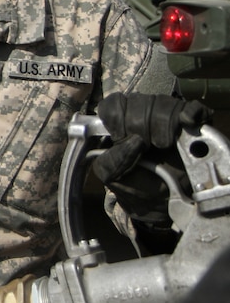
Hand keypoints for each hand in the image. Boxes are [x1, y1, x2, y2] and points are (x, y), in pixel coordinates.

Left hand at [93, 92, 212, 183]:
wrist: (164, 201)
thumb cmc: (135, 184)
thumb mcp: (111, 176)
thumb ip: (108, 162)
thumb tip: (134, 142)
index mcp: (119, 122)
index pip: (114, 103)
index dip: (117, 119)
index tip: (121, 138)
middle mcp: (143, 114)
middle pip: (137, 101)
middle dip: (138, 125)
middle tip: (145, 147)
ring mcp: (168, 116)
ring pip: (162, 103)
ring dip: (161, 125)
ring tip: (162, 145)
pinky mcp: (193, 123)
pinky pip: (191, 107)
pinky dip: (188, 113)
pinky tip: (186, 122)